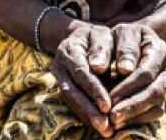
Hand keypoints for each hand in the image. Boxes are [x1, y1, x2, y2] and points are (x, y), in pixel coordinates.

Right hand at [50, 21, 116, 136]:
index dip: (93, 90)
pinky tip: (100, 126)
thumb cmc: (98, 38)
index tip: (107, 106)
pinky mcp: (63, 87)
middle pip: (71, 91)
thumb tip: (99, 67)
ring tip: (105, 130)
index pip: (81, 72)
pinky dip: (85, 116)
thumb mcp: (102, 35)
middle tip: (105, 126)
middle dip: (88, 110)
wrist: (83, 38)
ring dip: (87, 116)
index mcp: (69, 49)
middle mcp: (59, 65)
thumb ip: (102, 49)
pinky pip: (71, 104)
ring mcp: (58, 78)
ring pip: (70, 100)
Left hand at [106, 22, 165, 129]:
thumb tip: (108, 68)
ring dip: (135, 115)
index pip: (145, 72)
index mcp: (158, 48)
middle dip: (133, 105)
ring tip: (115, 122)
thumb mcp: (116, 35)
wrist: (135, 40)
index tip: (109, 97)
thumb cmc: (122, 37)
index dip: (128, 86)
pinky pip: (155, 112)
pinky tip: (121, 123)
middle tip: (112, 116)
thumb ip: (112, 48)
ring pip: (157, 105)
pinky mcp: (162, 95)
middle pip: (155, 92)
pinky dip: (138, 119)